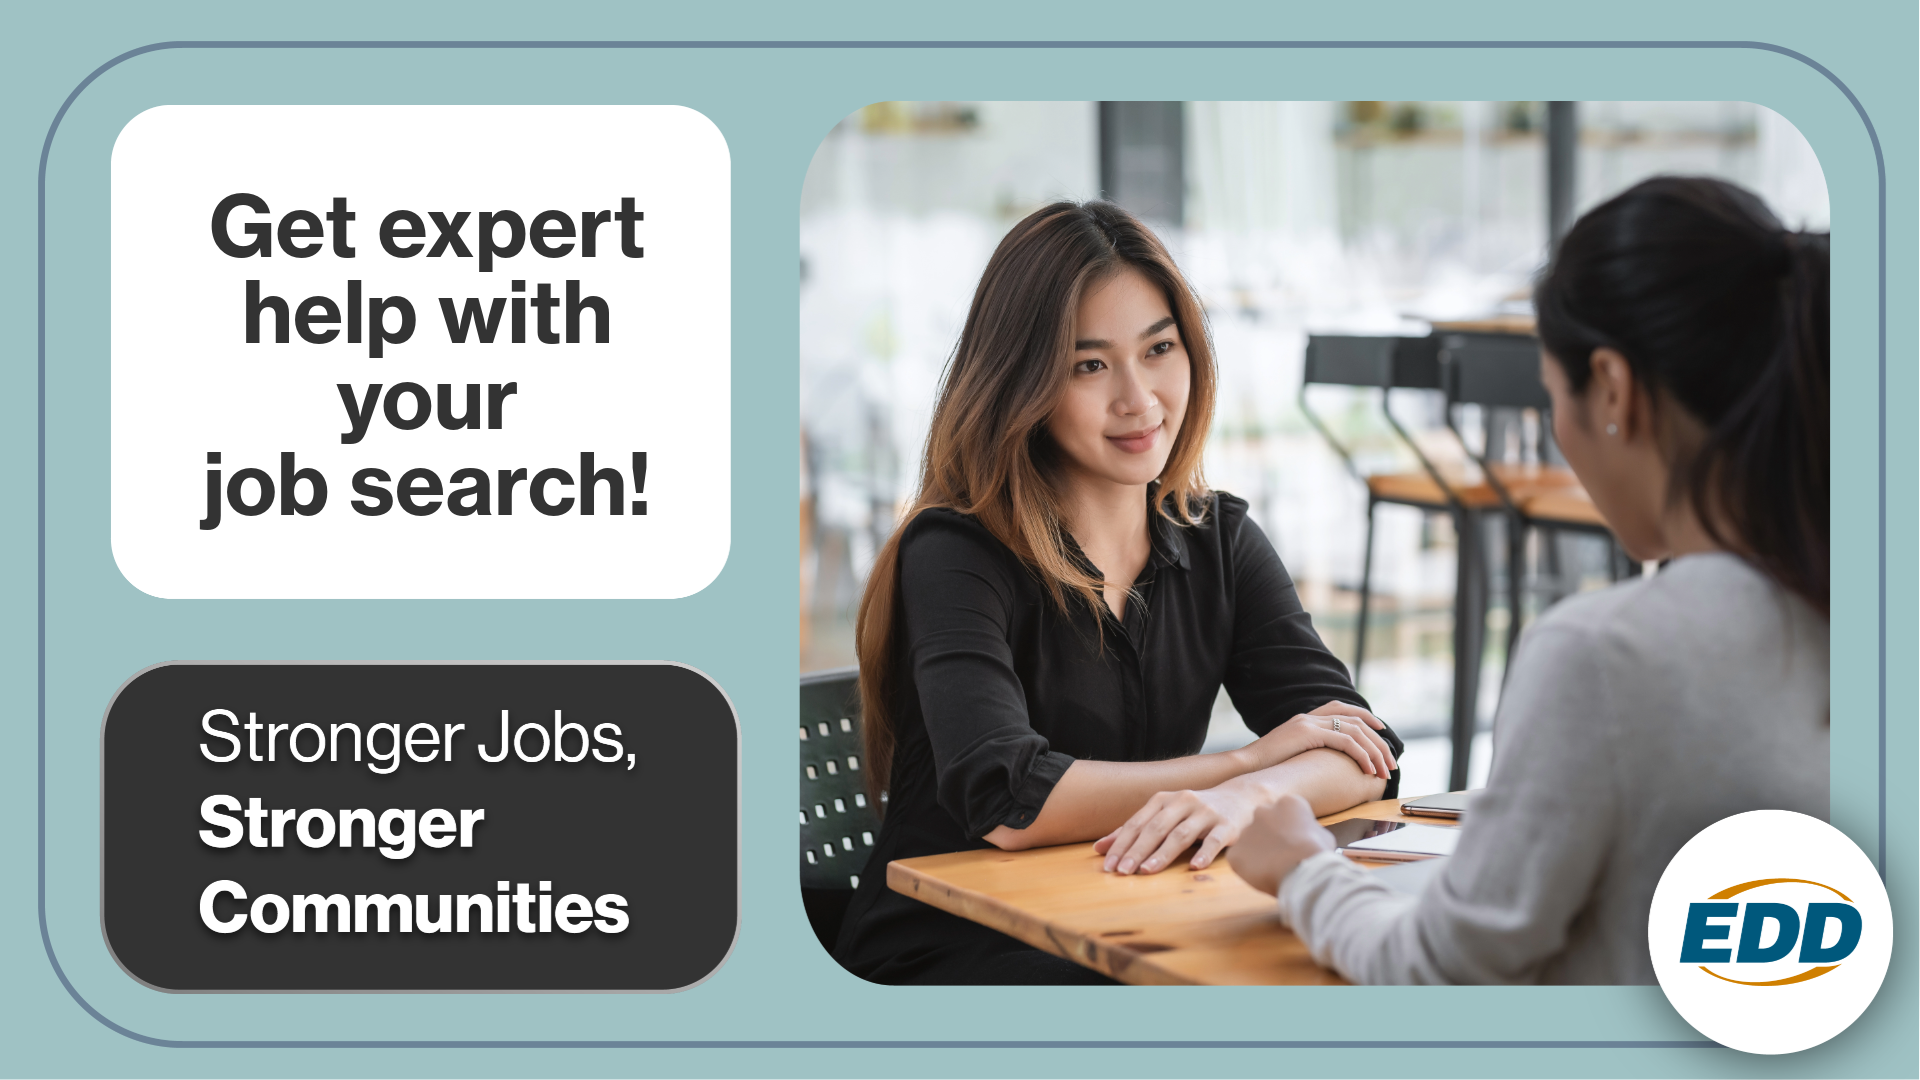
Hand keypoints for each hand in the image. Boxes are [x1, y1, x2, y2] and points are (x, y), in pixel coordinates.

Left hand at [1094, 779, 1263, 874]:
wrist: (1241, 798)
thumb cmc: (1195, 811)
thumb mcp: (1164, 815)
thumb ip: (1134, 831)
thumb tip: (1098, 849)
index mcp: (1163, 800)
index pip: (1137, 823)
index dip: (1121, 844)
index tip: (1108, 865)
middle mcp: (1183, 802)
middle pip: (1155, 828)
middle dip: (1136, 850)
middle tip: (1122, 872)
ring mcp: (1206, 812)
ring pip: (1181, 834)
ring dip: (1162, 854)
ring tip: (1146, 871)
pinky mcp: (1227, 825)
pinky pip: (1214, 840)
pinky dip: (1204, 853)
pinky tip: (1194, 867)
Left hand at [1227, 793, 1335, 895]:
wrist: (1302, 870)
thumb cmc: (1317, 853)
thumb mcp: (1323, 835)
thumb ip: (1309, 830)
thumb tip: (1307, 835)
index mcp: (1287, 803)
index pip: (1285, 812)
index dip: (1291, 829)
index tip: (1296, 842)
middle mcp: (1262, 812)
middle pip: (1263, 823)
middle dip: (1270, 836)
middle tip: (1281, 854)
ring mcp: (1246, 831)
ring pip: (1250, 841)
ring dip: (1258, 852)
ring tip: (1274, 868)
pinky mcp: (1235, 852)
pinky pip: (1240, 859)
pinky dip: (1248, 868)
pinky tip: (1263, 875)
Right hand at [1243, 700, 1397, 778]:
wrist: (1245, 767)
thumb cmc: (1265, 768)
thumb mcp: (1290, 755)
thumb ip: (1307, 751)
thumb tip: (1324, 763)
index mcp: (1305, 719)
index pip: (1342, 708)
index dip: (1365, 717)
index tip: (1381, 730)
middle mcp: (1309, 717)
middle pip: (1355, 720)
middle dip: (1378, 741)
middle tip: (1390, 761)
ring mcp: (1308, 723)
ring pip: (1355, 731)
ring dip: (1374, 751)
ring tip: (1383, 770)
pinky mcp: (1308, 734)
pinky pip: (1346, 742)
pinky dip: (1361, 755)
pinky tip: (1368, 769)